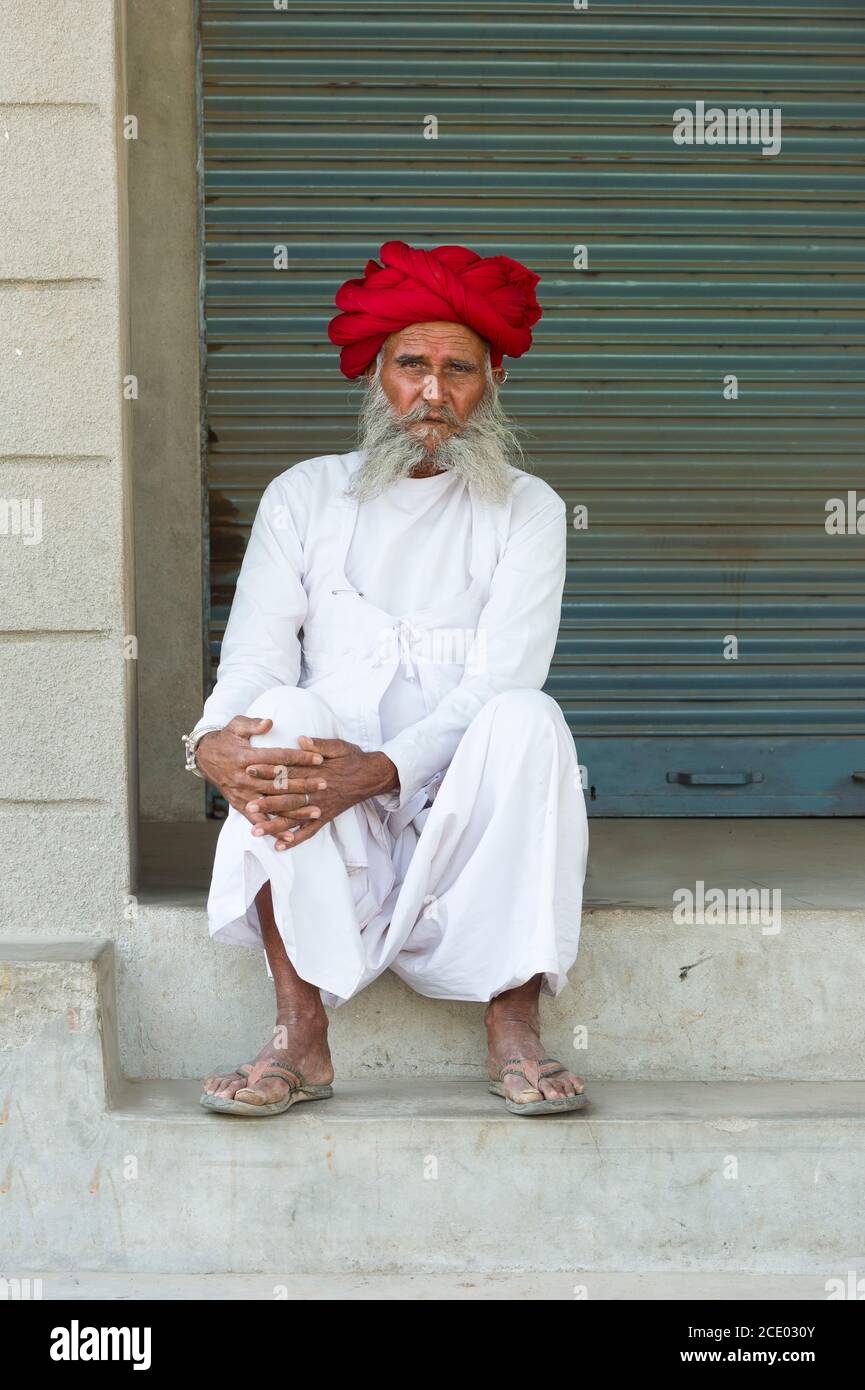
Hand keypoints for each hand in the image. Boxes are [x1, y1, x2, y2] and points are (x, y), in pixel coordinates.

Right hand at [194, 716, 329, 833]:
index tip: (319, 758)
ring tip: (316, 811)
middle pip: (279, 783)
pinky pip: (259, 820)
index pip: (278, 758)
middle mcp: (246, 778)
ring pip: (273, 804)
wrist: (204, 757)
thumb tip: (269, 722)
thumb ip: (253, 724)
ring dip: (295, 809)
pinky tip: (289, 836)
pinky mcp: (240, 805)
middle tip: (324, 784)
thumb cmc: (226, 739)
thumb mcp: (236, 726)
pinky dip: (273, 829)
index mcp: (247, 757)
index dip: (299, 758)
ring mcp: (243, 794)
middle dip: (304, 784)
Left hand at [244, 735, 398, 849]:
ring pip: (295, 818)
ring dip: (275, 825)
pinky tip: (279, 846)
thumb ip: (319, 744)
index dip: (268, 770)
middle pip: (288, 798)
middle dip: (267, 803)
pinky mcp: (325, 817)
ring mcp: (320, 807)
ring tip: (255, 831)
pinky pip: (309, 831)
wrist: (372, 776)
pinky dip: (295, 840)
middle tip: (248, 807)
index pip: (288, 771)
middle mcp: (317, 792)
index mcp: (316, 772)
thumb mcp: (339, 746)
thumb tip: (301, 740)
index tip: (250, 770)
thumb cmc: (353, 759)